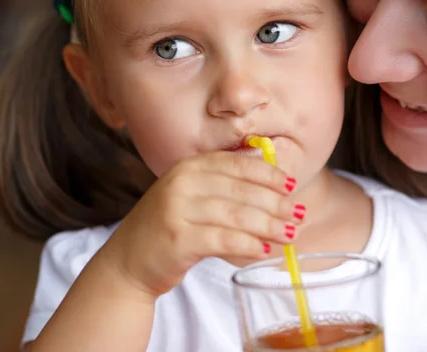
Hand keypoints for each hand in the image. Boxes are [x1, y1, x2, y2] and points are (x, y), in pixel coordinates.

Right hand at [102, 151, 304, 298]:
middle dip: (275, 201)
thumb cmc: (170, 227)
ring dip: (269, 225)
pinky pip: (224, 239)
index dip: (267, 173)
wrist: (129, 261)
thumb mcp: (192, 196)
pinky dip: (249, 244)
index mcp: (189, 166)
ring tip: (290, 234)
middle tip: (298, 213)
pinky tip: (265, 250)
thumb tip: (273, 179)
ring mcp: (177, 208)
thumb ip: (224, 186)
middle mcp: (182, 182)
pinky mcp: (178, 238)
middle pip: (241, 189)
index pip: (236, 164)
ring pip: (236, 214)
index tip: (290, 184)